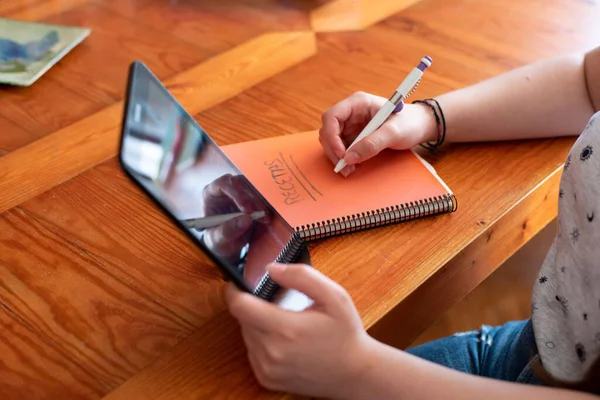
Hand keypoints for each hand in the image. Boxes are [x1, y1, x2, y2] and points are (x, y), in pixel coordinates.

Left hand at [201, 174, 269, 262]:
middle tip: (261, 215)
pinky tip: (268, 217)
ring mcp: (240, 191)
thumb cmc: (216, 239)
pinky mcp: (251, 196)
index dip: (236, 194)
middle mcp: (226, 188)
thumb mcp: (217, 240)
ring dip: (261, 202)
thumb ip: (227, 231)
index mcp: (211, 194)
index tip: (247, 210)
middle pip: (241, 183)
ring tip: (265, 219)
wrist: (226, 243)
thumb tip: (246, 220)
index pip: (223, 184)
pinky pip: (261, 195)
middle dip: (253, 198)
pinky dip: (266, 205)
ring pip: (253, 188)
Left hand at [226, 263, 372, 398]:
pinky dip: (261, 342)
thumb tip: (271, 268)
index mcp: (286, 329)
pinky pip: (252, 352)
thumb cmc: (346, 333)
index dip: (235, 290)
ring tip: (283, 321)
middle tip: (275, 303)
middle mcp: (272, 352)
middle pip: (242, 319)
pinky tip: (283, 340)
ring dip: (257, 324)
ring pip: (246, 335)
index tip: (239, 283)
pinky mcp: (267, 379)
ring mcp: (268, 368)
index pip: (239, 306)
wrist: (355, 373)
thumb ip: (301, 276)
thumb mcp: (334, 296)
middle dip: (253, 306)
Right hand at [319, 91, 436, 176]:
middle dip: (333, 150)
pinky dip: (343, 159)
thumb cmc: (409, 123)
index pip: (332, 116)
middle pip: (328, 130)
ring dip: (337, 157)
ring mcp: (350, 125)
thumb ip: (372, 144)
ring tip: (349, 170)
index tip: (342, 154)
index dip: (331, 135)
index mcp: (357, 103)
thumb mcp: (394, 133)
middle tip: (344, 167)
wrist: (418, 127)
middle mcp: (350, 113)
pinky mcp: (352, 136)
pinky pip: (340, 148)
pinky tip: (353, 166)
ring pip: (331, 141)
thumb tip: (349, 158)